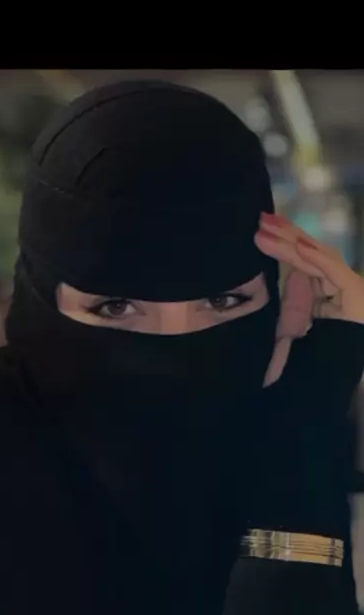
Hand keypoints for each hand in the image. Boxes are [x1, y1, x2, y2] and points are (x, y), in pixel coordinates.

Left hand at [254, 212, 363, 385]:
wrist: (321, 396)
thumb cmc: (307, 371)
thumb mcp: (294, 330)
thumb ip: (294, 303)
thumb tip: (292, 273)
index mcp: (323, 298)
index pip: (304, 264)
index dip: (284, 244)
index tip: (260, 230)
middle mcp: (339, 292)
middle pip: (312, 255)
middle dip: (287, 235)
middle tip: (260, 218)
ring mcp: (351, 294)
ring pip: (321, 260)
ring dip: (293, 243)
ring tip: (268, 229)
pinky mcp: (357, 300)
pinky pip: (336, 275)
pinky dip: (315, 260)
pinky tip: (297, 246)